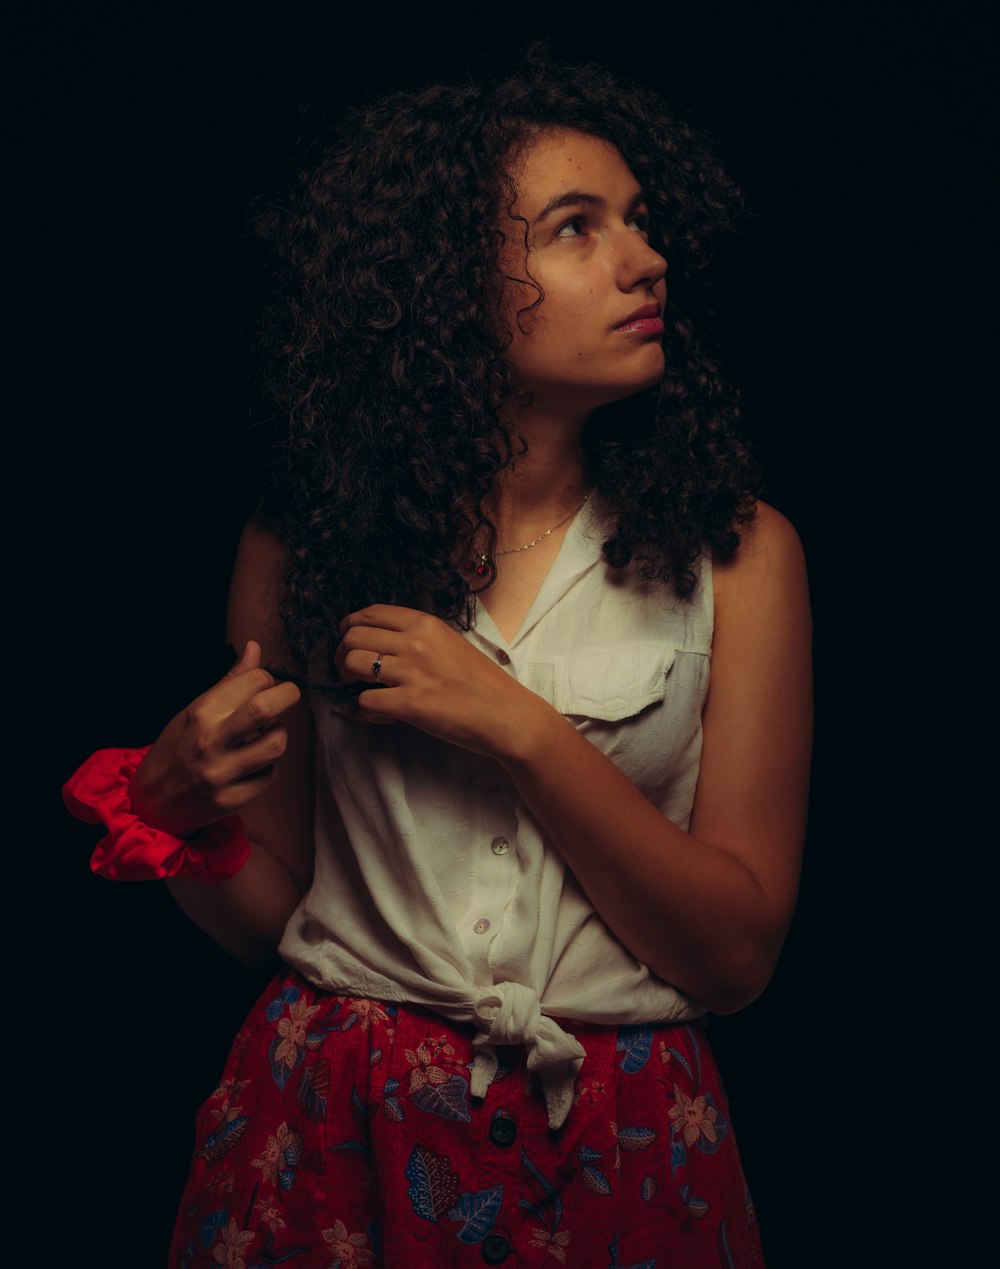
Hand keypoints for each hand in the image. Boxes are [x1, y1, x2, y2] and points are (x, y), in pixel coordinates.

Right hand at [129, 641, 301, 836]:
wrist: (150, 802)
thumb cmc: (176, 748)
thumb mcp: (194, 710)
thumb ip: (230, 682)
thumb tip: (255, 648)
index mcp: (202, 712)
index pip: (253, 680)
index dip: (268, 678)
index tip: (267, 684)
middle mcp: (210, 741)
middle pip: (265, 709)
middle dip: (288, 695)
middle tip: (289, 695)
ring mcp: (220, 772)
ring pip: (276, 744)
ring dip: (278, 735)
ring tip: (266, 734)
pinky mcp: (231, 799)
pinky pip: (269, 776)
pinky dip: (267, 766)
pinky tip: (252, 763)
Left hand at [336, 605, 541, 757]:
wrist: (507, 715)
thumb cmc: (483, 684)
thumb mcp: (451, 644)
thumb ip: (420, 638)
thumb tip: (385, 643)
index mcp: (426, 624)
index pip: (370, 613)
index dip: (350, 627)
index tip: (349, 640)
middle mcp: (415, 642)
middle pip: (353, 636)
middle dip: (341, 654)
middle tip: (347, 671)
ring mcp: (412, 672)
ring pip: (352, 664)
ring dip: (347, 679)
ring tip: (361, 690)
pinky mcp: (410, 704)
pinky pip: (364, 701)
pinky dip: (367, 711)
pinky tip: (384, 715)